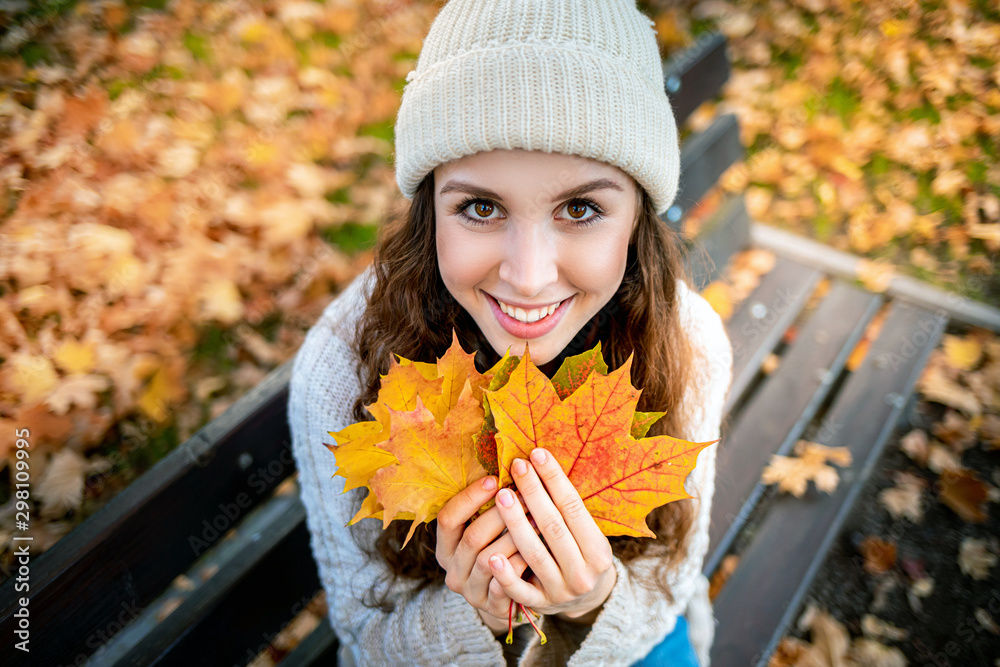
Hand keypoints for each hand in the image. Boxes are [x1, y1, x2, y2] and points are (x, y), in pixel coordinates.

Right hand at [435, 475, 531, 633]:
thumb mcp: (488, 529)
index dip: (469, 497)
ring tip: (539, 519)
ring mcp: (470, 591)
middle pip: (472, 537)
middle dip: (500, 514)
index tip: (494, 479)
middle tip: (524, 495)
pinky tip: (539, 549)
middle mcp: (452, 570)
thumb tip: (507, 465)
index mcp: (446, 547)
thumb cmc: (502, 549)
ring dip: (515, 537)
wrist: (511, 596)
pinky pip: (505, 585)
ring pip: (490, 560)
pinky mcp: (491, 607)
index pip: (447, 518)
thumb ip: (490, 505)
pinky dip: (521, 565)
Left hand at [488, 448, 616, 623]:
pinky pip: (520, 591)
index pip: (574, 508)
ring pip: (535, 554)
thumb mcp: (588, 534)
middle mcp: (583, 573)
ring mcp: (561, 591)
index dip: (555, 479)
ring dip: (516, 523)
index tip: (537, 454)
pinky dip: (506, 575)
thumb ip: (569, 510)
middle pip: (553, 528)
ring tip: (502, 495)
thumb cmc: (582, 553)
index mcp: (599, 551)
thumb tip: (542, 462)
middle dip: (534, 494)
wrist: (589, 600)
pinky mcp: (540, 605)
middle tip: (517, 466)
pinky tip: (492, 557)